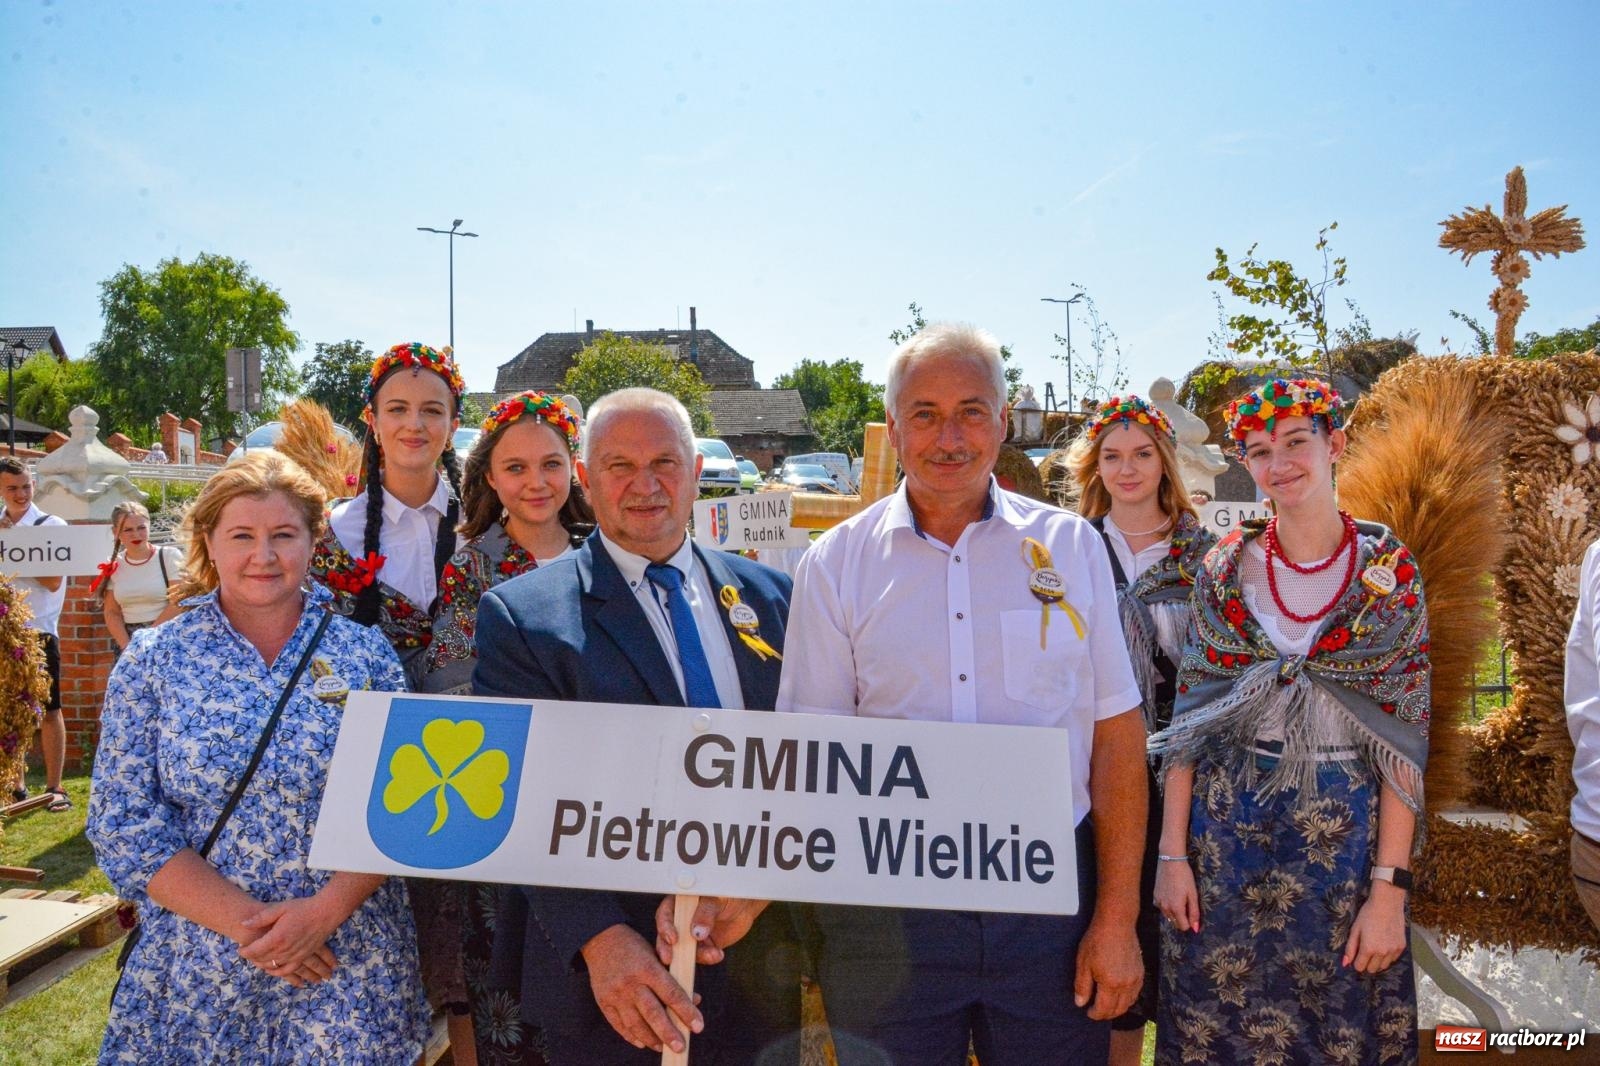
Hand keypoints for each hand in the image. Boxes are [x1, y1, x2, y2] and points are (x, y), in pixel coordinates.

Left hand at [237, 895, 342, 983]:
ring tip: (258, 961)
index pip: (254, 950)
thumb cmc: (303, 908)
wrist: (326, 912)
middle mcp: (284, 950)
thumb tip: (244, 924)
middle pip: (262, 959)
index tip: (240, 949)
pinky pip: (288, 970)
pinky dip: (279, 973)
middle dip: (252, 958)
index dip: (245, 951)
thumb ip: (261, 918)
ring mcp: (295, 955)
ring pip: (274, 966)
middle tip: (248, 954)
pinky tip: (274, 970)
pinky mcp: (303, 957)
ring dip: (263, 965)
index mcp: (277, 937)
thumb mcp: (280, 908)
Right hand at [581, 924, 702, 1052]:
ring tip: (663, 1047)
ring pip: (635, 1023)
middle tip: (681, 1047)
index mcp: (647, 967)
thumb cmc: (635, 947)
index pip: (671, 994)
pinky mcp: (603, 1001)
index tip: (698, 1026)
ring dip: (651, 1039)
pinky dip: (631, 1036)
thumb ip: (674, 978)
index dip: (686, 1012)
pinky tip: (643, 1043)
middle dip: (669, 1032)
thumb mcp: (657, 954)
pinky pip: (618, 1025)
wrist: (600, 938)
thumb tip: (694, 1000)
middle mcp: (631, 982)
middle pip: (653, 1013)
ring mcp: (615, 994)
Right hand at [654, 895, 769, 965]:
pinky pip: (701, 956)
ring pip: (683, 950)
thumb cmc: (729, 895)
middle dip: (667, 949)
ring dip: (697, 955)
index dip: (665, 927)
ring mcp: (691, 935)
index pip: (665, 914)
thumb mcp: (717, 900)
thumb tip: (696, 933)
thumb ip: (706, 913)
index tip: (672, 939)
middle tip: (670, 959)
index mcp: (680, 903)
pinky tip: (718, 954)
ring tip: (713, 954)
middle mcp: (682, 920)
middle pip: (666, 936)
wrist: (745, 906)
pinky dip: (708, 957)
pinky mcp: (703, 946)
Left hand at [1072, 913, 1142, 1020]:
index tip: (1088, 1012)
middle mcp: (1126, 985)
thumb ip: (1082, 986)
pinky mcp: (1140, 973)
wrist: (1116, 923)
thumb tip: (1080, 1003)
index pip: (1104, 1009)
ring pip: (1128, 1004)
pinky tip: (1119, 996)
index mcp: (1110, 983)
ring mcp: (1135, 979)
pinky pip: (1135, 994)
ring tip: (1106, 1005)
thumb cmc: (1097, 940)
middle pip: (1118, 1010)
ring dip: (1117, 1009)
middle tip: (1096, 1012)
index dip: (1095, 1014)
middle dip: (1106, 1014)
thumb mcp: (1083, 962)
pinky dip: (1127, 1000)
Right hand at [1154, 859, 1200, 932]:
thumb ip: (1194, 913)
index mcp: (1176, 909)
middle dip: (1182, 918)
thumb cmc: (1184, 877)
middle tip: (1186, 903)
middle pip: (1175, 923)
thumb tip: (1195, 928)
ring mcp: (1158, 903)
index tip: (1192, 912)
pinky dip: (1167, 905)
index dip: (1190, 922)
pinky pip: (1162, 907)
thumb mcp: (1193, 894)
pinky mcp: (1154, 896)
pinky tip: (1170, 894)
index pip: (1183, 927)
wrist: (1170, 861)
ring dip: (1174, 912)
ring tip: (1179, 897)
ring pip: (1168, 916)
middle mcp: (1165, 908)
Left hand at [1342, 885, 1406, 972]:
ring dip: (1377, 961)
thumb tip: (1345, 963)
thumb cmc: (1368, 914)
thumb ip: (1350, 948)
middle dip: (1366, 963)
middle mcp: (1382, 953)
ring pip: (1383, 966)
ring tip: (1375, 948)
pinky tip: (1384, 945)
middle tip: (1365, 951)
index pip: (1360, 967)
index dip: (1356, 962)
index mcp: (1368, 949)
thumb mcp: (1355, 929)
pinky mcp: (1401, 947)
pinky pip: (1393, 959)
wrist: (1387, 903)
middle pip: (1372, 969)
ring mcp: (1393, 951)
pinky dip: (1388, 956)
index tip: (1356, 955)